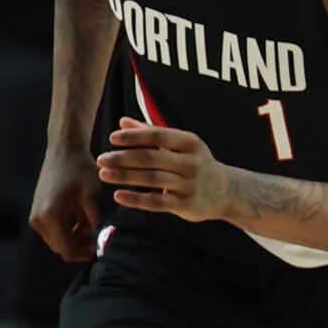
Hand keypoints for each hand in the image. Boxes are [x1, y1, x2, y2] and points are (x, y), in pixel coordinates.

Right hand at [29, 148, 108, 260]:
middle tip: (98, 233)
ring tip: (90, 223)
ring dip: (74, 238)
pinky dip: (67, 231)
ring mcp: (34, 217)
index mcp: (50, 217)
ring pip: (57, 241)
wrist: (63, 151)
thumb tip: (99, 245)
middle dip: (81, 246)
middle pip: (61, 248)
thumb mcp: (94, 198)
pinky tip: (80, 219)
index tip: (102, 246)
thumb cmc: (81, 171)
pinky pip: (53, 232)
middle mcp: (37, 220)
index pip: (68, 251)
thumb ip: (96, 225)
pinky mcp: (36, 213)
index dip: (87, 253)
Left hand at [97, 124, 228, 221]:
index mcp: (189, 142)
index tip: (112, 138)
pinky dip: (136, 199)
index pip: (158, 136)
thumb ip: (151, 133)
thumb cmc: (194, 163)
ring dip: (125, 176)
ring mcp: (190, 185)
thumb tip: (122, 121)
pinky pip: (157, 202)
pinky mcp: (186, 205)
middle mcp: (191, 162)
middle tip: (101, 159)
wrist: (226, 192)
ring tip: (104, 174)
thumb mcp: (180, 145)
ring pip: (152, 179)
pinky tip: (118, 195)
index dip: (134, 136)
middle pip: (151, 158)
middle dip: (123, 158)